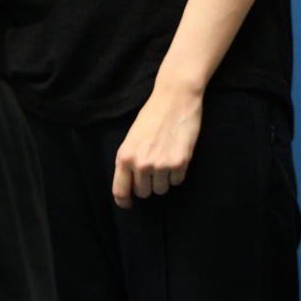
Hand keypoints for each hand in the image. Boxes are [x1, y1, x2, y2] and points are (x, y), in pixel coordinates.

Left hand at [111, 77, 203, 208]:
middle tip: (154, 168)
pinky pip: (177, 181)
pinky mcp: (180, 163)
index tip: (129, 203)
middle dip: (149, 184)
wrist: (175, 98)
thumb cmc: (153, 115)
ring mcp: (161, 165)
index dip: (124, 201)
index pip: (120, 191)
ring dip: (164, 179)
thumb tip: (131, 184)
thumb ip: (129, 161)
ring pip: (162, 190)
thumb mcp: (132, 138)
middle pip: (144, 193)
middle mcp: (141, 164)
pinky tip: (177, 154)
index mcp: (125, 157)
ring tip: (166, 159)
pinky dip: (178, 172)